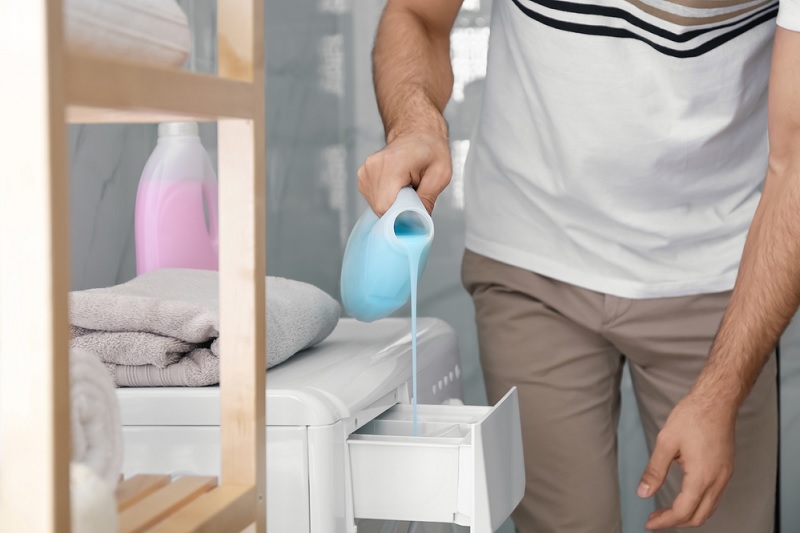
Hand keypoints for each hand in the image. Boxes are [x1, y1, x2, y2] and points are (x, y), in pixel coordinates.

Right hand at [357, 132, 451, 216]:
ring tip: (406, 189)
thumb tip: (419, 224)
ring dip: (392, 204)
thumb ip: (428, 199)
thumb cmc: (430, 149)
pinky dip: (386, 199)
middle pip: (380, 207)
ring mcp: (365, 171)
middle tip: (415, 198)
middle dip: (398, 210)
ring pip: (376, 205)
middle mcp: (373, 167)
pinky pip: (373, 199)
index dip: (400, 216)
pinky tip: (397, 187)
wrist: (416, 132)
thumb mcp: (440, 174)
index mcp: (392, 164)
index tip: (414, 215)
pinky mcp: (362, 176)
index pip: (385, 205)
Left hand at [638, 393, 735, 529]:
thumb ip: (654, 471)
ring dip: (687, 514)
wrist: (716, 401)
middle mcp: (717, 480)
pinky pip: (714, 496)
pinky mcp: (726, 469)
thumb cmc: (692, 417)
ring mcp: (724, 476)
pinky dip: (698, 503)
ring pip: (708, 508)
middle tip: (655, 518)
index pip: (683, 511)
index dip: (665, 521)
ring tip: (666, 510)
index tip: (649, 523)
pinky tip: (683, 496)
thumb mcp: (666, 442)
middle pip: (698, 516)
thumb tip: (643, 493)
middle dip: (676, 522)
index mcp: (702, 476)